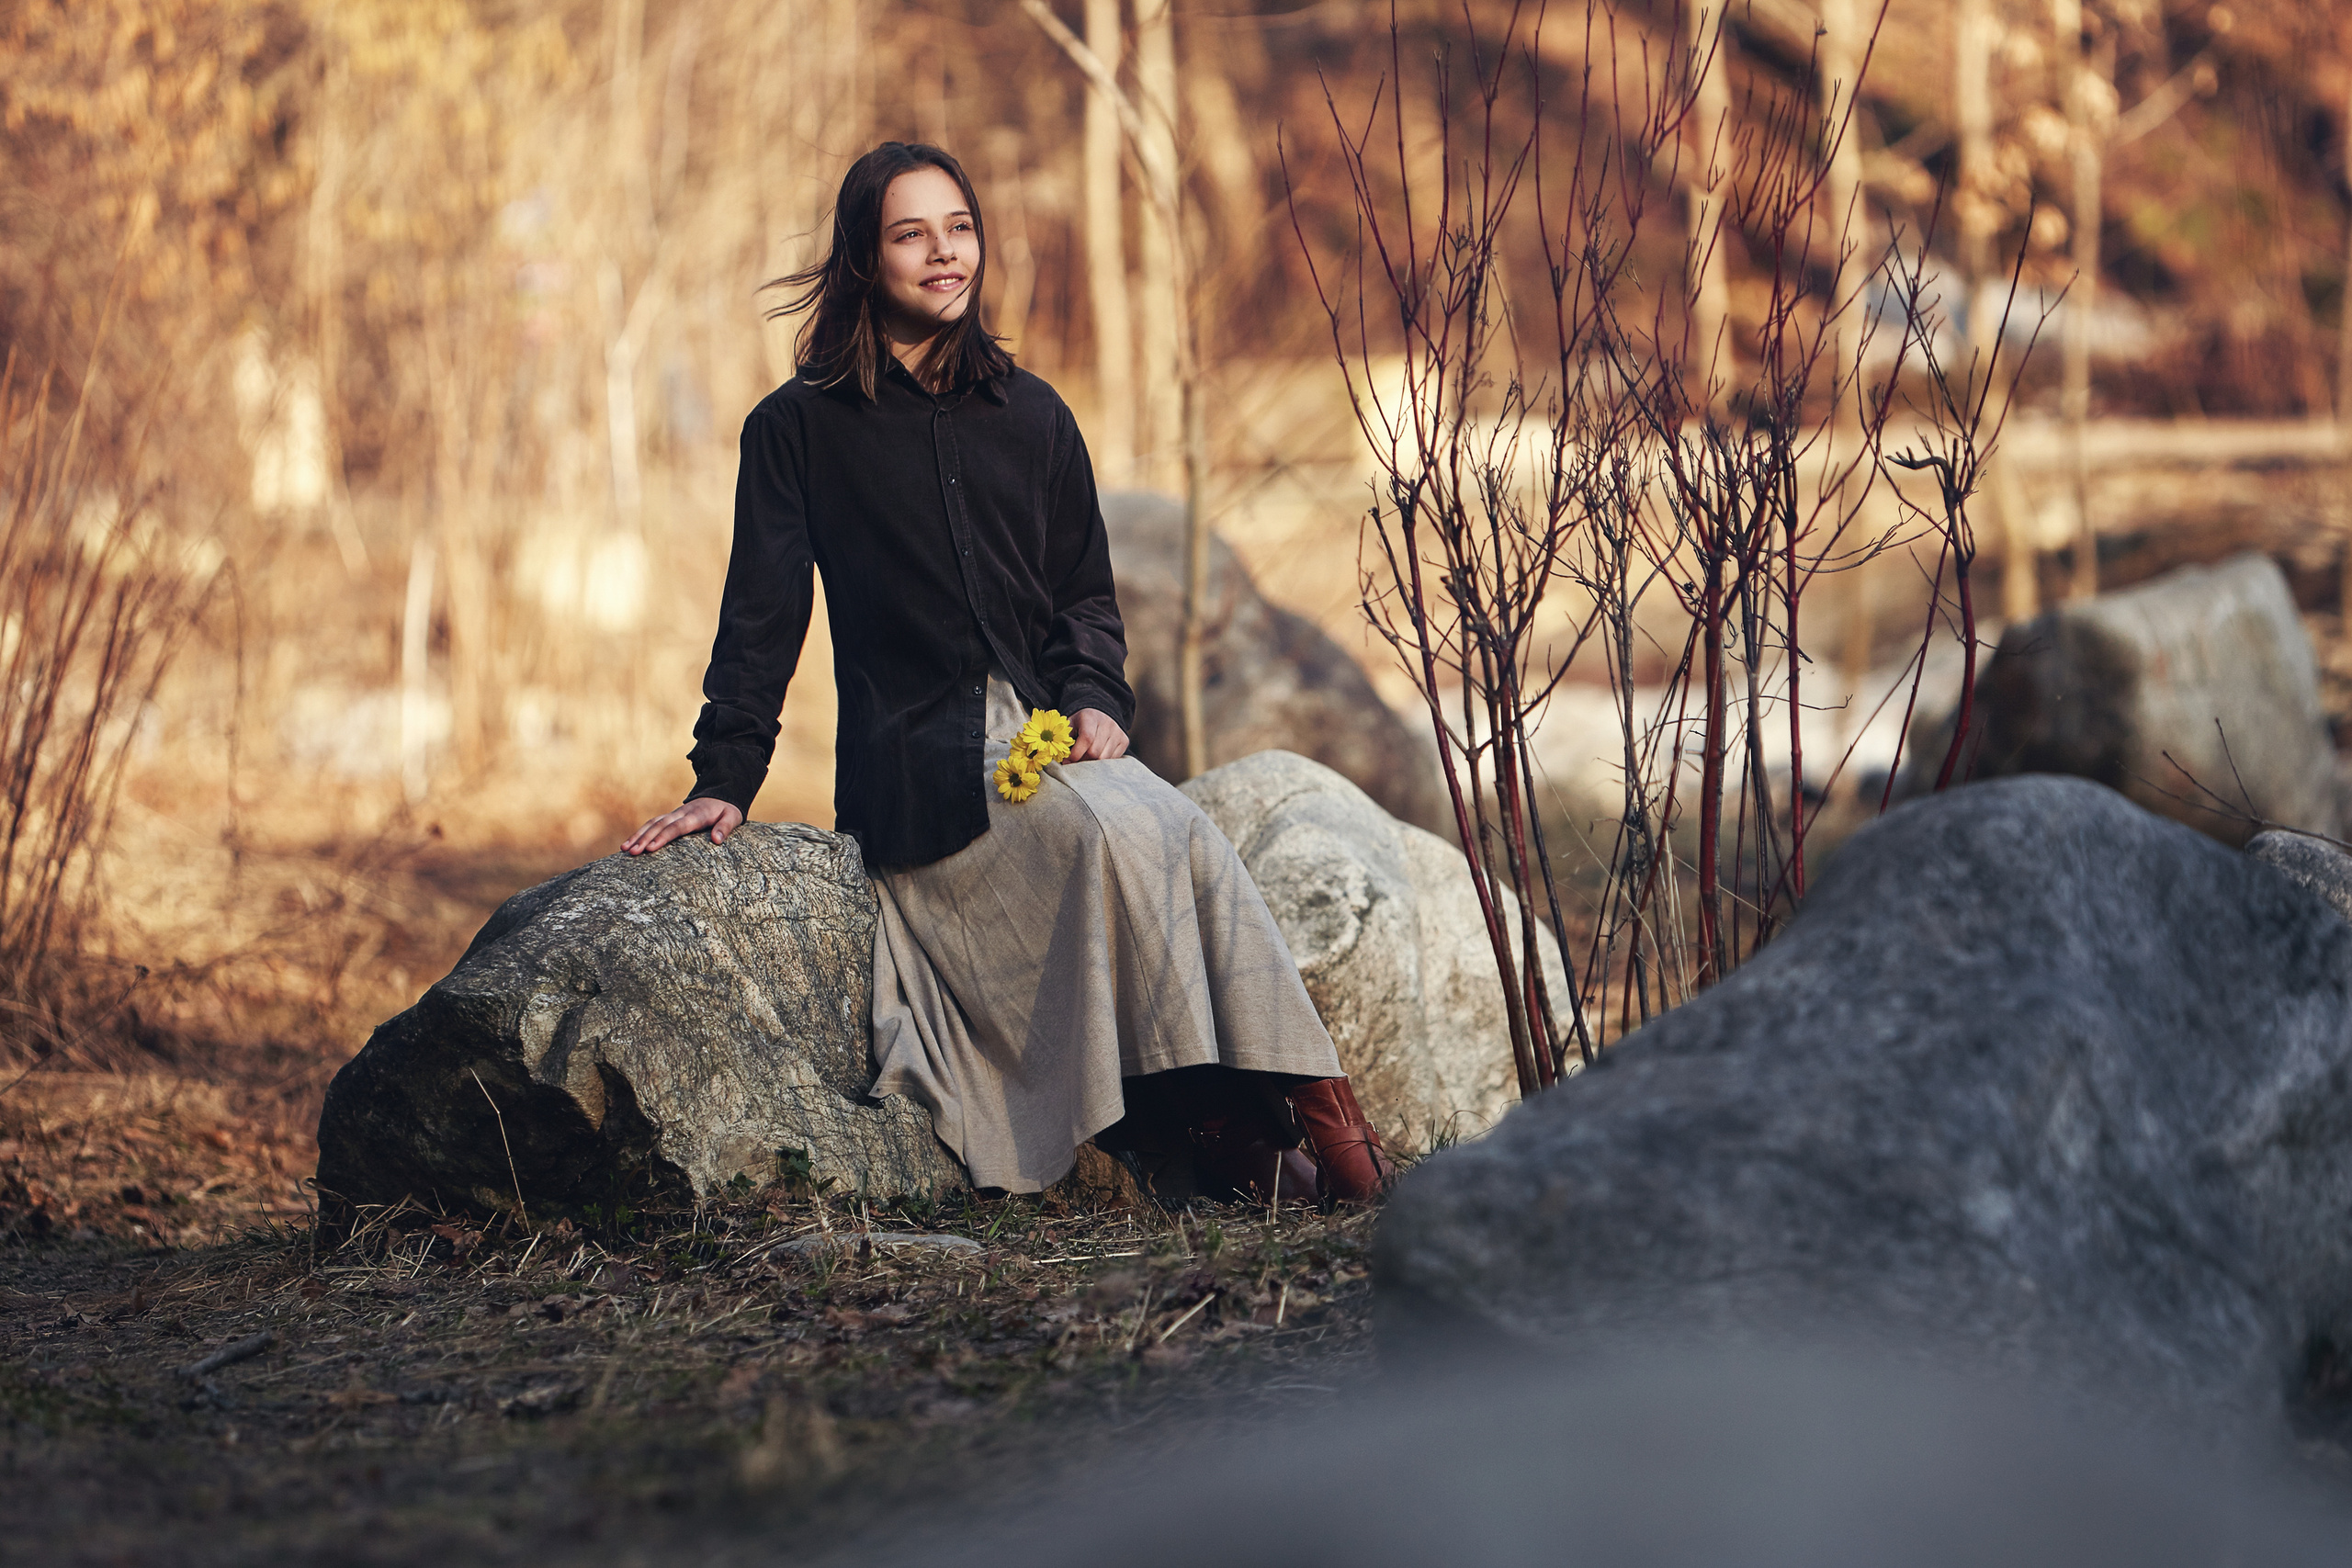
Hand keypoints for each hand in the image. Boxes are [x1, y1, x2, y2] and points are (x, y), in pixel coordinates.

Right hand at [623, 797, 744, 855]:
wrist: (721, 794)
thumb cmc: (727, 810)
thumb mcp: (733, 817)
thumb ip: (725, 827)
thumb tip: (717, 840)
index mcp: (696, 815)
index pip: (677, 827)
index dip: (663, 837)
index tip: (651, 848)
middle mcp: (681, 814)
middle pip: (660, 826)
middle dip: (645, 839)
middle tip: (633, 853)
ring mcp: (674, 815)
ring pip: (653, 823)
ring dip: (638, 835)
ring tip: (625, 849)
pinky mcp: (670, 817)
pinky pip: (653, 823)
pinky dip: (640, 832)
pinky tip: (629, 844)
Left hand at [1065, 708, 1129, 761]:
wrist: (1100, 713)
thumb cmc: (1081, 723)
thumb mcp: (1070, 725)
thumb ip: (1064, 739)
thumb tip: (1061, 759)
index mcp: (1091, 717)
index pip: (1087, 739)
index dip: (1076, 753)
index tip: (1066, 761)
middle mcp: (1107, 723)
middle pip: (1095, 752)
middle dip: (1082, 760)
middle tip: (1074, 762)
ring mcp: (1118, 732)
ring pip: (1104, 758)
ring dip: (1092, 764)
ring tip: (1085, 760)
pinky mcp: (1124, 741)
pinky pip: (1112, 760)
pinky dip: (1102, 763)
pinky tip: (1096, 757)